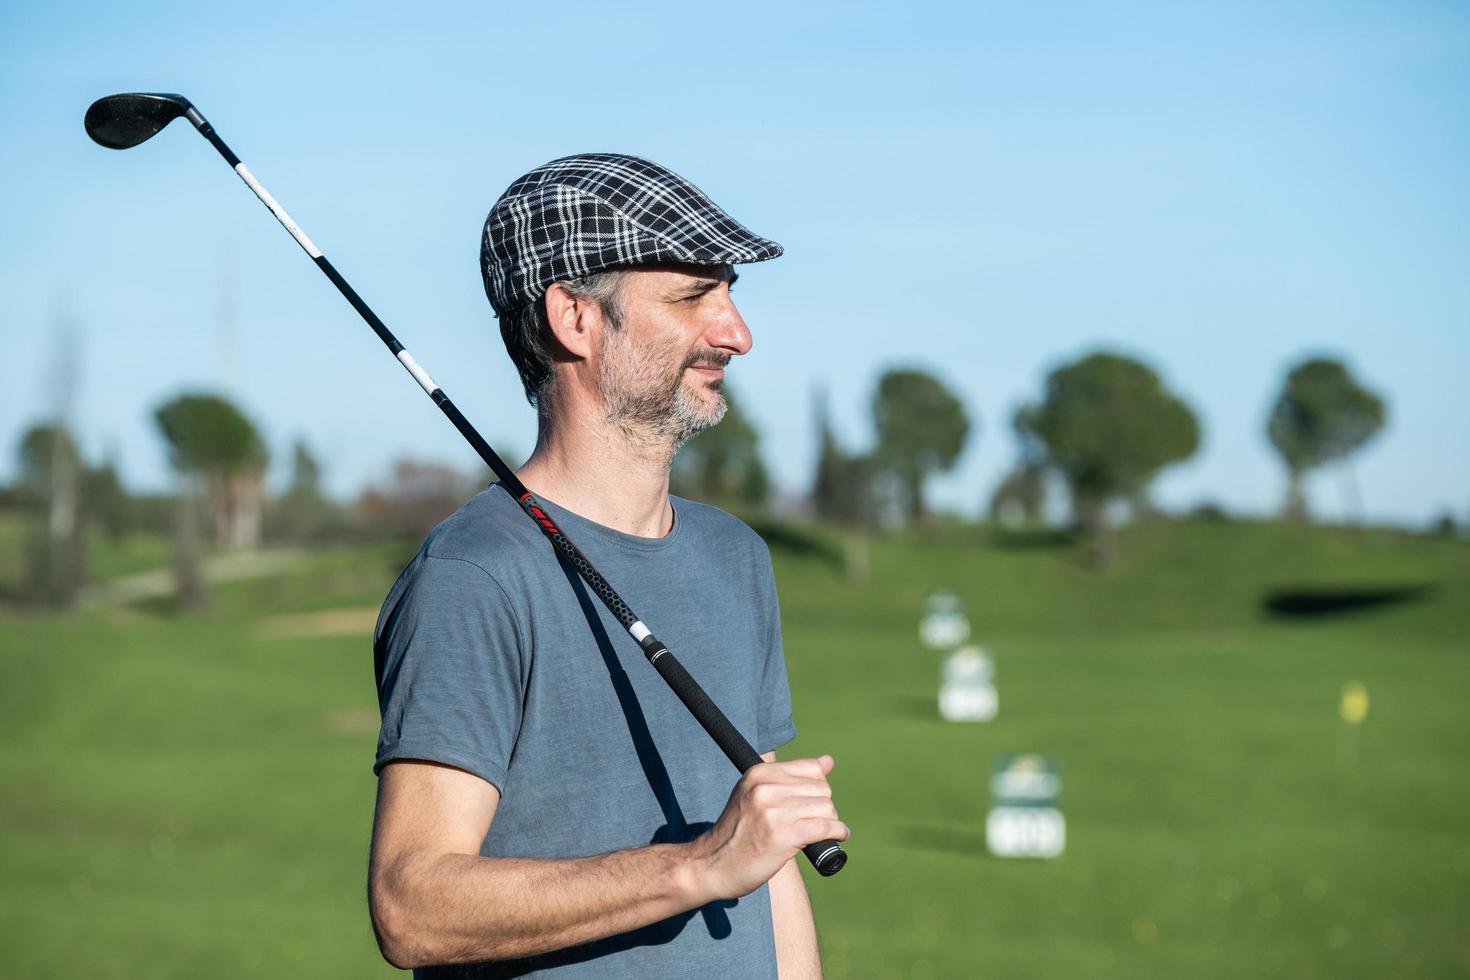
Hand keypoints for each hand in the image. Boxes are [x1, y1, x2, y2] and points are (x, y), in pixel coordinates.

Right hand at [689, 756, 847, 899]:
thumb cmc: (737, 833)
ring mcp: (773, 812)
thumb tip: (829, 761)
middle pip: (821, 789)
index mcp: (759, 773)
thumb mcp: (755, 795)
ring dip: (831, 822)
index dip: (817, 789)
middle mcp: (765, 788)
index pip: (811, 768)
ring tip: (819, 833)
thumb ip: (790, 778)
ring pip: (826, 807)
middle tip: (814, 824)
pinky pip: (825, 827)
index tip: (811, 805)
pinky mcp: (782, 836)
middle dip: (824, 807)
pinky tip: (837, 837)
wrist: (710, 866)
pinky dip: (837, 833)